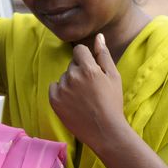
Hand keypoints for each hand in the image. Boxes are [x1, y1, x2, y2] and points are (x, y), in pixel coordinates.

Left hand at [49, 34, 125, 150]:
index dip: (86, 59)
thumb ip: (103, 54)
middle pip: (72, 64)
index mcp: (88, 68)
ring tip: (83, 98)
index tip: (92, 71)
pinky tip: (73, 102)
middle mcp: (72, 76)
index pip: (79, 50)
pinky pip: (54, 87)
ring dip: (70, 82)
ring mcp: (62, 89)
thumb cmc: (112, 102)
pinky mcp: (54, 100)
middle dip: (79, 71)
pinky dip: (61, 92)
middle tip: (91, 88)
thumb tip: (99, 36)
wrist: (105, 131)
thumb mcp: (113, 76)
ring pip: (64, 76)